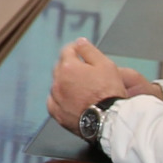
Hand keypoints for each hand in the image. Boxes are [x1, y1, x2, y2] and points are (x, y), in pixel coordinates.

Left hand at [45, 37, 160, 128]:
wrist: (109, 120)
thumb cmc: (109, 92)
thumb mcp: (105, 64)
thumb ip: (89, 50)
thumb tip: (79, 42)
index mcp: (68, 67)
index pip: (67, 50)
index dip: (76, 49)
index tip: (81, 52)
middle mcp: (58, 82)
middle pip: (60, 67)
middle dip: (70, 66)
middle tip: (85, 72)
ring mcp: (55, 98)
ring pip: (57, 84)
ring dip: (65, 83)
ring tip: (82, 89)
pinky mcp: (56, 113)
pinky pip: (54, 102)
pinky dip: (60, 99)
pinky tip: (72, 100)